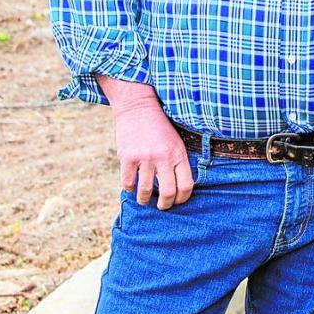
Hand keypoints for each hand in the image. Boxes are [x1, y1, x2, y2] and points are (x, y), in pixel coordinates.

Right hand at [98, 76, 192, 208]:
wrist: (138, 107)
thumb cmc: (160, 126)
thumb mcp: (176, 140)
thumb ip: (178, 161)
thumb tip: (180, 187)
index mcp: (178, 153)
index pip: (185, 185)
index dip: (183, 198)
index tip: (178, 201)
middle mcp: (163, 157)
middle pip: (167, 193)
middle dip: (165, 205)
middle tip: (162, 206)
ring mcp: (145, 158)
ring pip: (145, 191)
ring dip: (144, 200)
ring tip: (145, 200)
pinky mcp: (127, 157)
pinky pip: (128, 183)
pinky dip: (130, 188)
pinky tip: (132, 186)